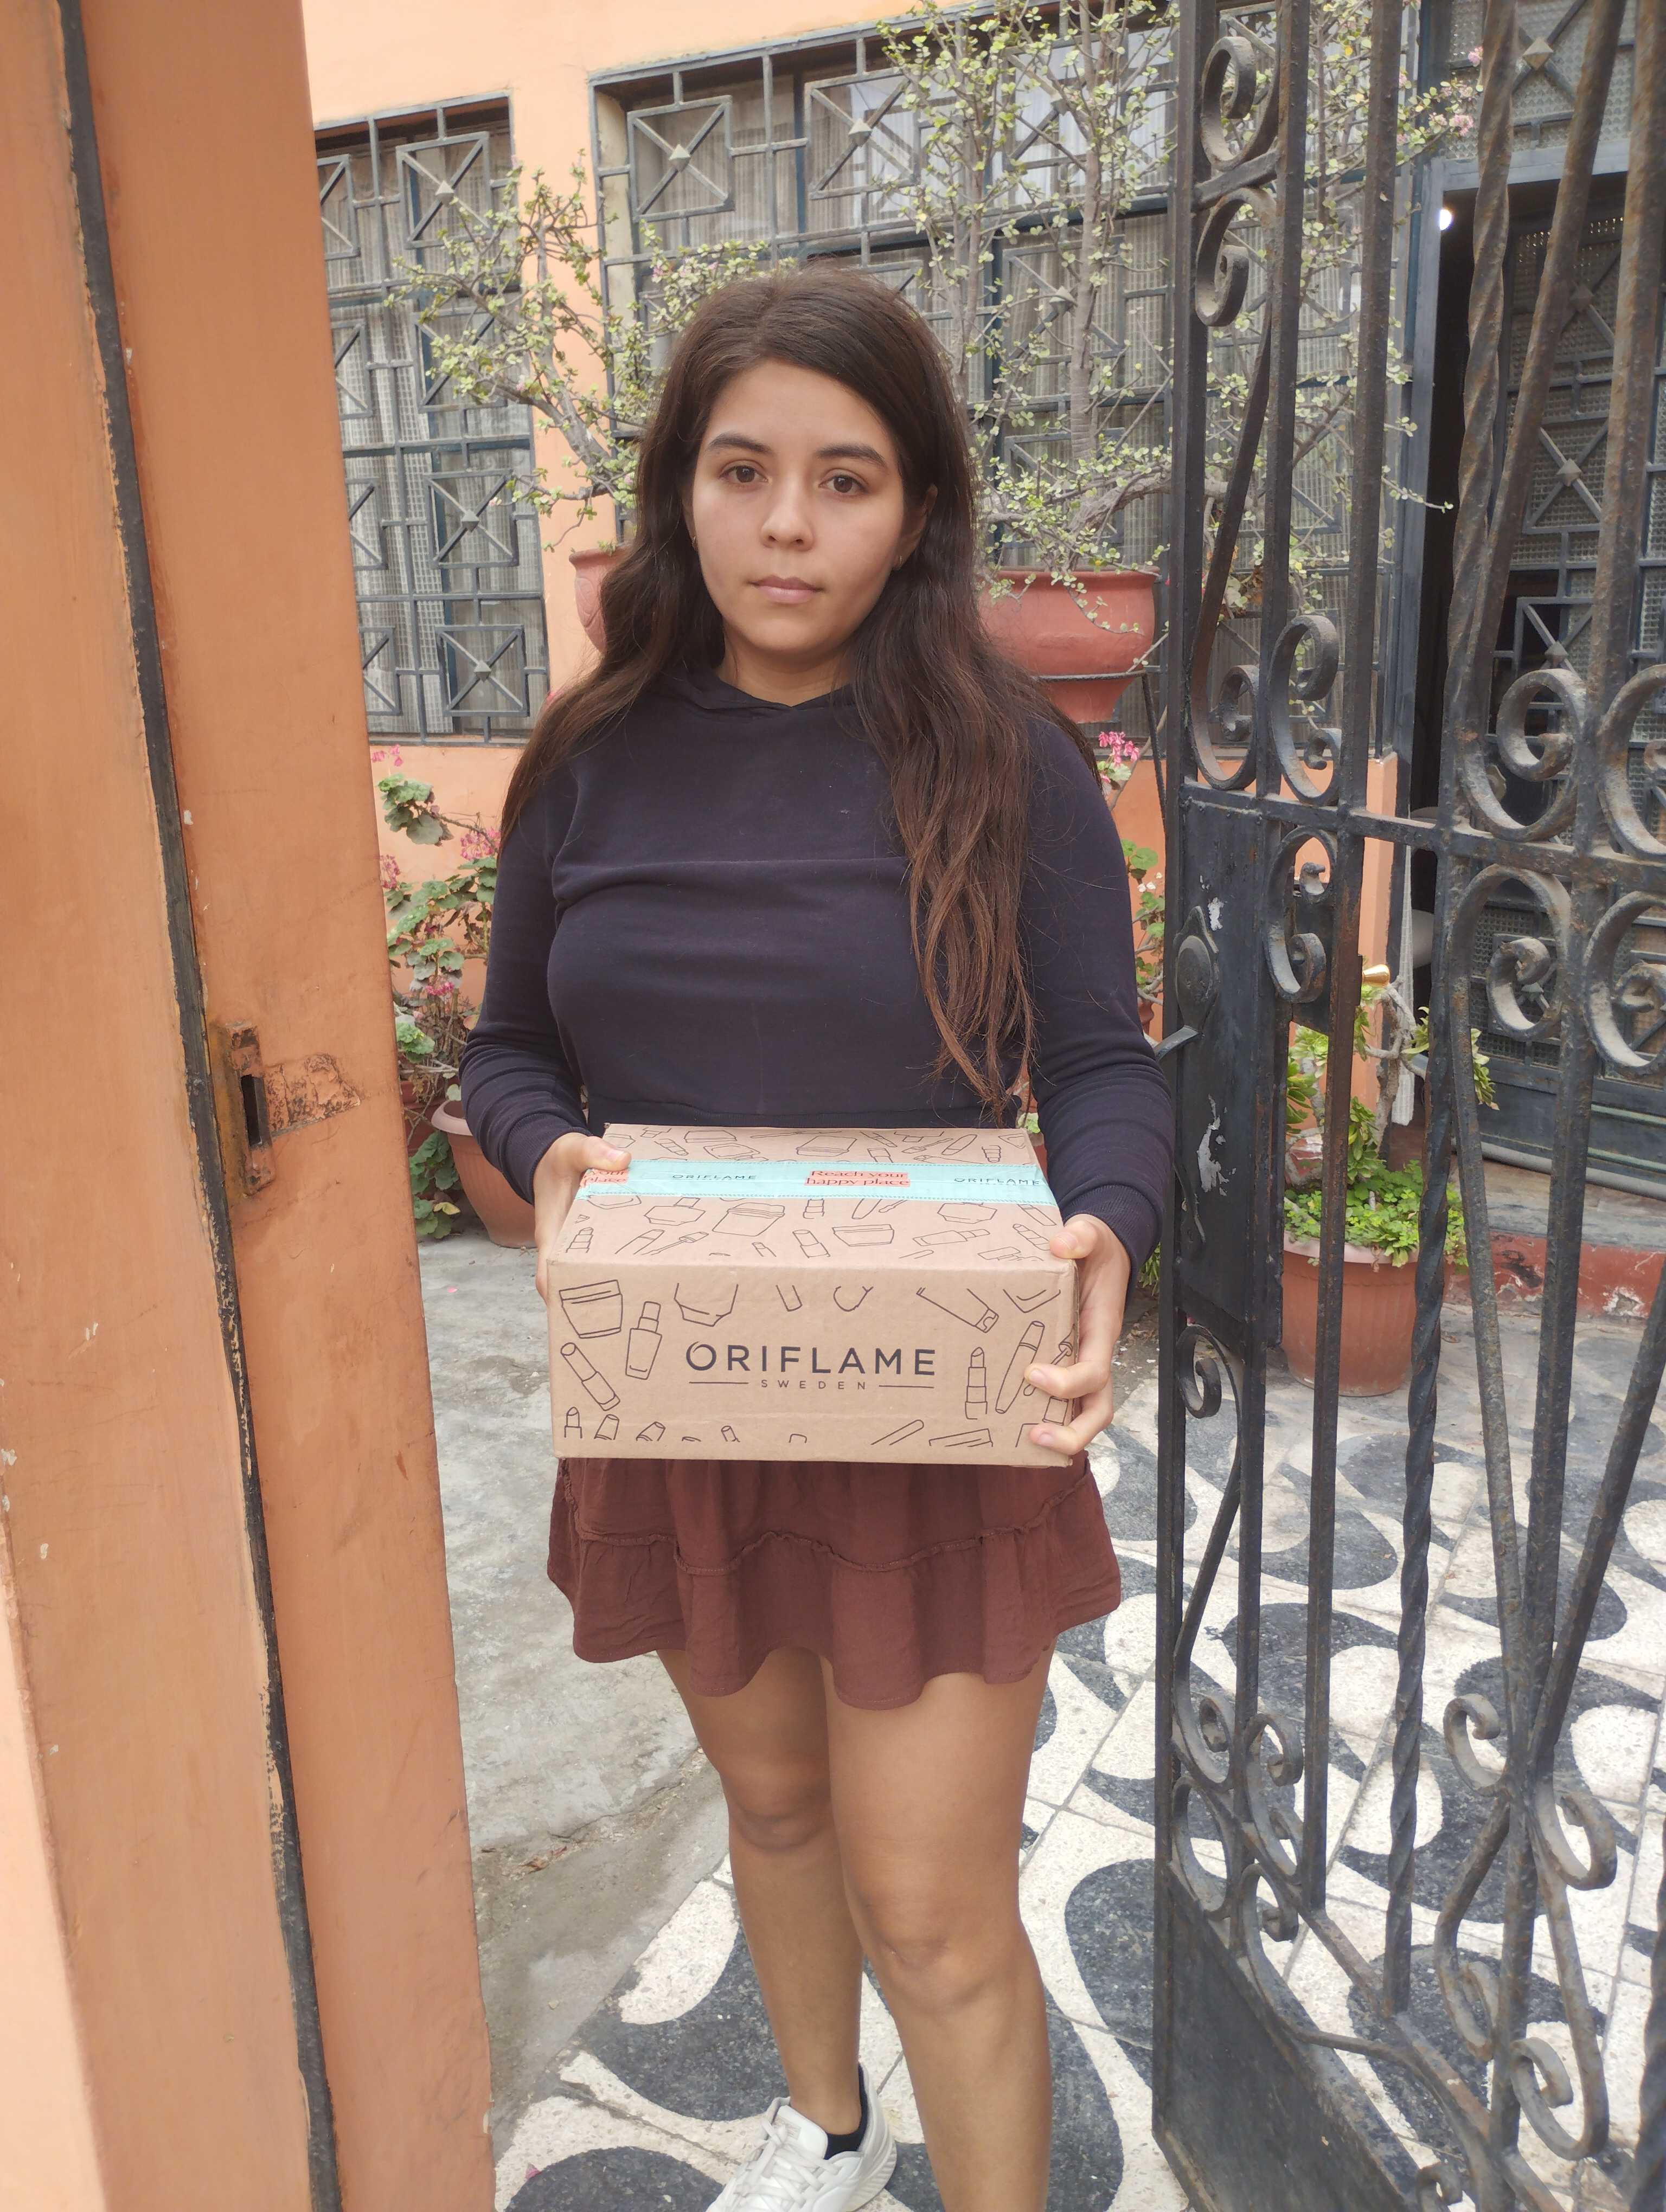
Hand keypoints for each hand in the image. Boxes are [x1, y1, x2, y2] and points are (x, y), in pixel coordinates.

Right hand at [532, 1131, 628, 1303]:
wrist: (552, 1157)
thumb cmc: (558, 1158)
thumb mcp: (572, 1149)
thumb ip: (593, 1152)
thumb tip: (622, 1160)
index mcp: (551, 1230)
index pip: (547, 1272)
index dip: (558, 1293)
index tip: (579, 1309)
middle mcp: (562, 1244)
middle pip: (571, 1282)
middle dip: (593, 1300)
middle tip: (627, 1309)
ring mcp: (575, 1244)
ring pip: (587, 1273)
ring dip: (608, 1285)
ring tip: (642, 1298)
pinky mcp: (589, 1239)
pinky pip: (600, 1257)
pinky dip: (616, 1264)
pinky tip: (645, 1268)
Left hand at [1023, 1214, 1131, 1459]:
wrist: (1098, 1251)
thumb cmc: (1094, 1247)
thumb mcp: (1091, 1234)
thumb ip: (1079, 1235)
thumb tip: (1060, 1244)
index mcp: (1101, 1330)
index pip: (1095, 1371)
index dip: (1069, 1382)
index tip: (1034, 1374)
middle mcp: (1094, 1354)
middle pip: (1097, 1411)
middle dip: (1071, 1433)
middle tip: (1033, 1435)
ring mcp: (1081, 1363)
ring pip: (1081, 1414)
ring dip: (1057, 1435)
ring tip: (1017, 1444)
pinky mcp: (1065, 1362)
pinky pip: (1061, 1402)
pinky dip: (1044, 1418)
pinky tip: (1009, 1425)